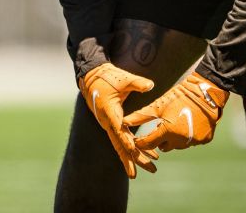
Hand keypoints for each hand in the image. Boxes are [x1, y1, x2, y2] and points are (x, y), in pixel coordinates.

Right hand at [79, 63, 159, 177]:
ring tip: (152, 167)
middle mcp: (108, 122)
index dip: (126, 141)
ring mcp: (110, 125)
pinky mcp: (113, 124)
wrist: (92, 77)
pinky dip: (135, 148)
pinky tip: (148, 154)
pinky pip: (123, 139)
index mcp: (110, 112)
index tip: (133, 151)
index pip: (118, 130)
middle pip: (121, 144)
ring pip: (122, 145)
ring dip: (137, 157)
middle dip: (136, 158)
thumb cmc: (108, 77)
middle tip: (151, 169)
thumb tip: (150, 85)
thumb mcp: (123, 79)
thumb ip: (137, 83)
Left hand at [125, 71, 228, 151]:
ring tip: (174, 122)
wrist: (206, 91)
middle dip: (160, 138)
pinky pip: (191, 142)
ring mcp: (195, 141)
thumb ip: (141, 116)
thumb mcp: (159, 105)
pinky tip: (187, 123)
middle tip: (160, 126)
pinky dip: (188, 135)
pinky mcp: (205, 140)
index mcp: (168, 131)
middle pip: (164, 146)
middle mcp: (182, 140)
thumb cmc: (180, 96)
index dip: (142, 141)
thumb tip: (123, 122)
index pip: (149, 143)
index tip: (138, 138)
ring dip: (174, 137)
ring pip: (178, 145)